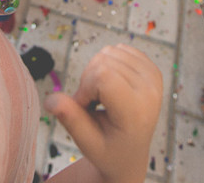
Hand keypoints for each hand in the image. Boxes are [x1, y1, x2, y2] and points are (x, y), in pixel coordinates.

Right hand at [45, 44, 162, 182]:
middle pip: (104, 61)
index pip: (103, 75)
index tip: (84, 106)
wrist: (131, 155)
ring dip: (97, 71)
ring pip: (110, 51)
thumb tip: (50, 100)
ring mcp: (154, 79)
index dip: (84, 86)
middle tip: (92, 103)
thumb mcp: (86, 142)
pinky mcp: (152, 70)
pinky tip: (111, 84)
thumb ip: (70, 118)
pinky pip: (121, 49)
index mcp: (136, 112)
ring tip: (102, 96)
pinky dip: (109, 63)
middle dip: (89, 80)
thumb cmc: (108, 151)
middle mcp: (150, 91)